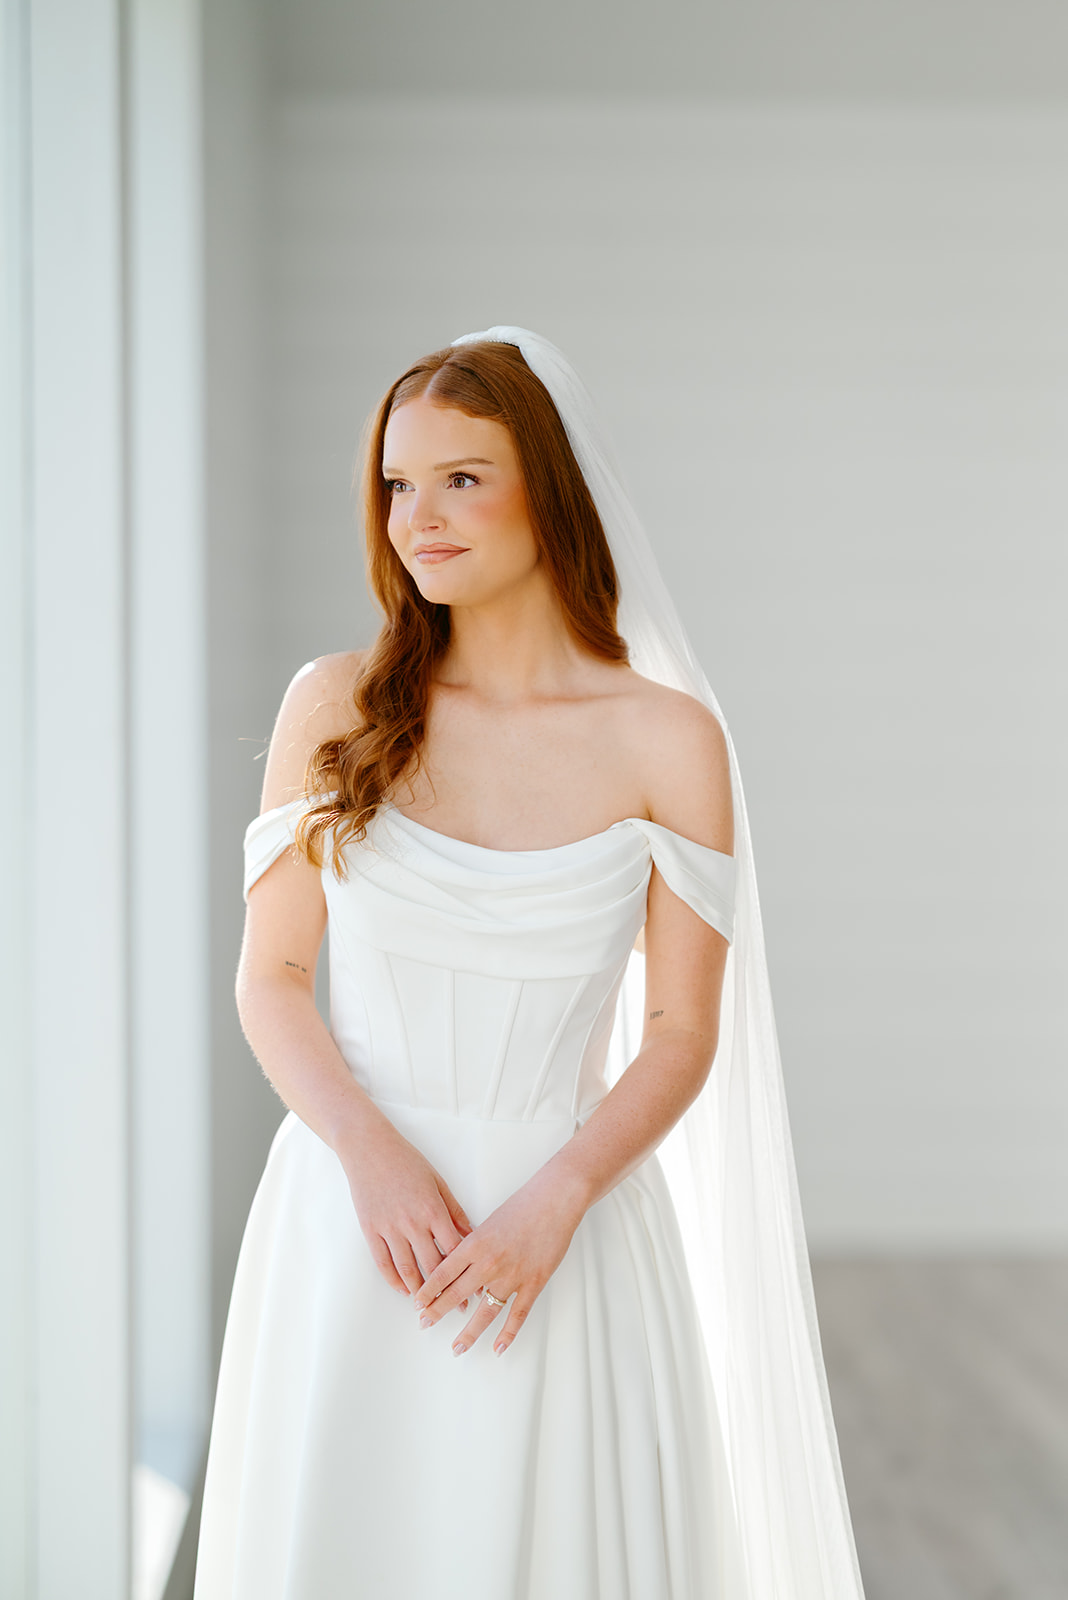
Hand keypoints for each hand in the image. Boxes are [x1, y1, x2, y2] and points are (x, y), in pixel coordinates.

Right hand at [341, 1122, 473, 1297]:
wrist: (369, 1148)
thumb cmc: (407, 1161)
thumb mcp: (438, 1181)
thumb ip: (454, 1210)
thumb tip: (470, 1233)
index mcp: (433, 1210)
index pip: (454, 1250)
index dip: (465, 1272)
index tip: (474, 1288)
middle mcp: (412, 1223)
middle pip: (432, 1266)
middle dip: (446, 1291)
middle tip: (455, 1308)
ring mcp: (389, 1228)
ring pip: (407, 1269)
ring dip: (419, 1291)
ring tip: (429, 1307)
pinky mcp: (370, 1230)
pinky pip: (383, 1262)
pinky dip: (393, 1280)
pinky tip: (403, 1289)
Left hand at [412, 1166, 585, 1356]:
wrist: (555, 1200)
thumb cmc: (523, 1205)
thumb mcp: (489, 1222)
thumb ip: (473, 1244)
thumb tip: (459, 1264)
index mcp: (475, 1244)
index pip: (443, 1274)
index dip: (428, 1292)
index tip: (417, 1304)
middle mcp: (489, 1263)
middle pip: (456, 1295)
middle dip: (437, 1313)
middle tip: (424, 1325)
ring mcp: (512, 1276)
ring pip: (485, 1312)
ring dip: (469, 1333)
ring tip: (457, 1348)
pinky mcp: (533, 1283)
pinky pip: (517, 1314)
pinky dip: (507, 1334)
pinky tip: (498, 1347)